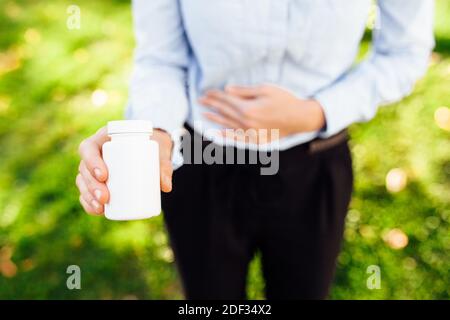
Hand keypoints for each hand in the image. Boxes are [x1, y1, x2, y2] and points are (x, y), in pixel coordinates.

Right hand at [76, 127, 172, 214]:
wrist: (153, 146)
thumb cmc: (153, 143)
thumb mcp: (159, 149)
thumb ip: (164, 165)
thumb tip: (166, 187)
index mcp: (103, 138)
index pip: (87, 148)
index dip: (91, 162)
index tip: (104, 175)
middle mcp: (95, 152)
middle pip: (84, 168)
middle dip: (91, 186)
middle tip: (105, 197)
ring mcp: (95, 167)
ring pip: (83, 181)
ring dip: (88, 196)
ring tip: (101, 207)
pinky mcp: (99, 180)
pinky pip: (87, 191)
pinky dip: (89, 202)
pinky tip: (96, 210)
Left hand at [199, 84, 324, 143]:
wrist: (299, 118)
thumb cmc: (284, 100)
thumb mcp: (265, 89)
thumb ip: (244, 91)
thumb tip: (227, 90)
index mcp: (247, 108)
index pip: (226, 100)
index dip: (214, 95)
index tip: (205, 92)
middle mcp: (246, 122)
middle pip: (224, 111)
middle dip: (211, 105)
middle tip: (200, 101)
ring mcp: (250, 133)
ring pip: (228, 125)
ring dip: (215, 119)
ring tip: (204, 114)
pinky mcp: (255, 139)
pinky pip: (237, 138)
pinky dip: (227, 135)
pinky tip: (218, 133)